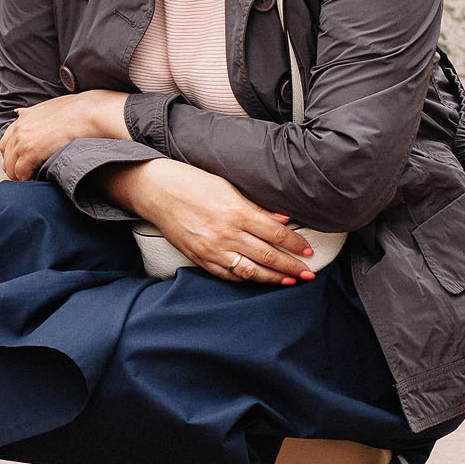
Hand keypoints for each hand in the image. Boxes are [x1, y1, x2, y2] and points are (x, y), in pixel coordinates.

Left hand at [0, 91, 129, 181]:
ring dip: (20, 176)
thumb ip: (31, 112)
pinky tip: (37, 180)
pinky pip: (21, 173)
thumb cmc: (74, 111)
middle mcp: (18, 130)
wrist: (87, 113)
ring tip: (33, 180)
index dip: (12, 157)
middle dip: (15, 169)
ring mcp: (23, 141)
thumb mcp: (47, 107)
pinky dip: (27, 179)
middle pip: (7, 158)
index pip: (5, 145)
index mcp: (21, 120)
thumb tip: (18, 112)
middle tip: (27, 177)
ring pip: (11, 168)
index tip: (22, 165)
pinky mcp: (30, 152)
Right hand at [103, 159, 316, 284]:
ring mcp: (212, 249)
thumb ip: (255, 207)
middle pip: (268, 256)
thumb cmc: (191, 182)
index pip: (276, 234)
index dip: (296, 245)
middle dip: (291, 266)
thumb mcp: (227, 187)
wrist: (155, 191)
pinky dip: (247, 279)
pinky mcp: (200, 258)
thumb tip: (282, 219)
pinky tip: (258, 279)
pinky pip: (228, 275)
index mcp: (236, 212)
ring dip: (274, 278)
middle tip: (308, 273)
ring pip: (251, 271)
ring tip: (290, 280)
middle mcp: (226, 234)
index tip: (308, 251)